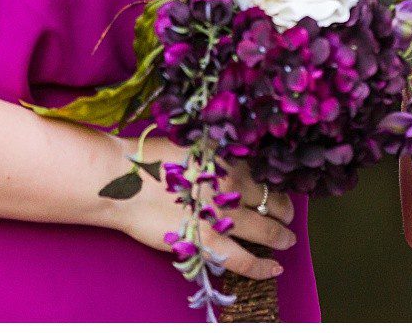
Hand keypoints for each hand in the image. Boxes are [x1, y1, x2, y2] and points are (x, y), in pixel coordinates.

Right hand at [99, 135, 297, 279]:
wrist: (122, 181)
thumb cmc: (150, 159)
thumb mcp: (194, 143)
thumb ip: (217, 150)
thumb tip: (231, 152)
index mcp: (231, 158)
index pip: (267, 171)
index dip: (276, 181)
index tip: (278, 185)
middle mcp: (234, 185)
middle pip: (272, 198)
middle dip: (284, 209)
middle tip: (288, 215)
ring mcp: (223, 214)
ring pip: (266, 229)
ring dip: (281, 235)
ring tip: (287, 240)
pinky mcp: (208, 240)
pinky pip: (243, 259)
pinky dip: (262, 266)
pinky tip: (274, 269)